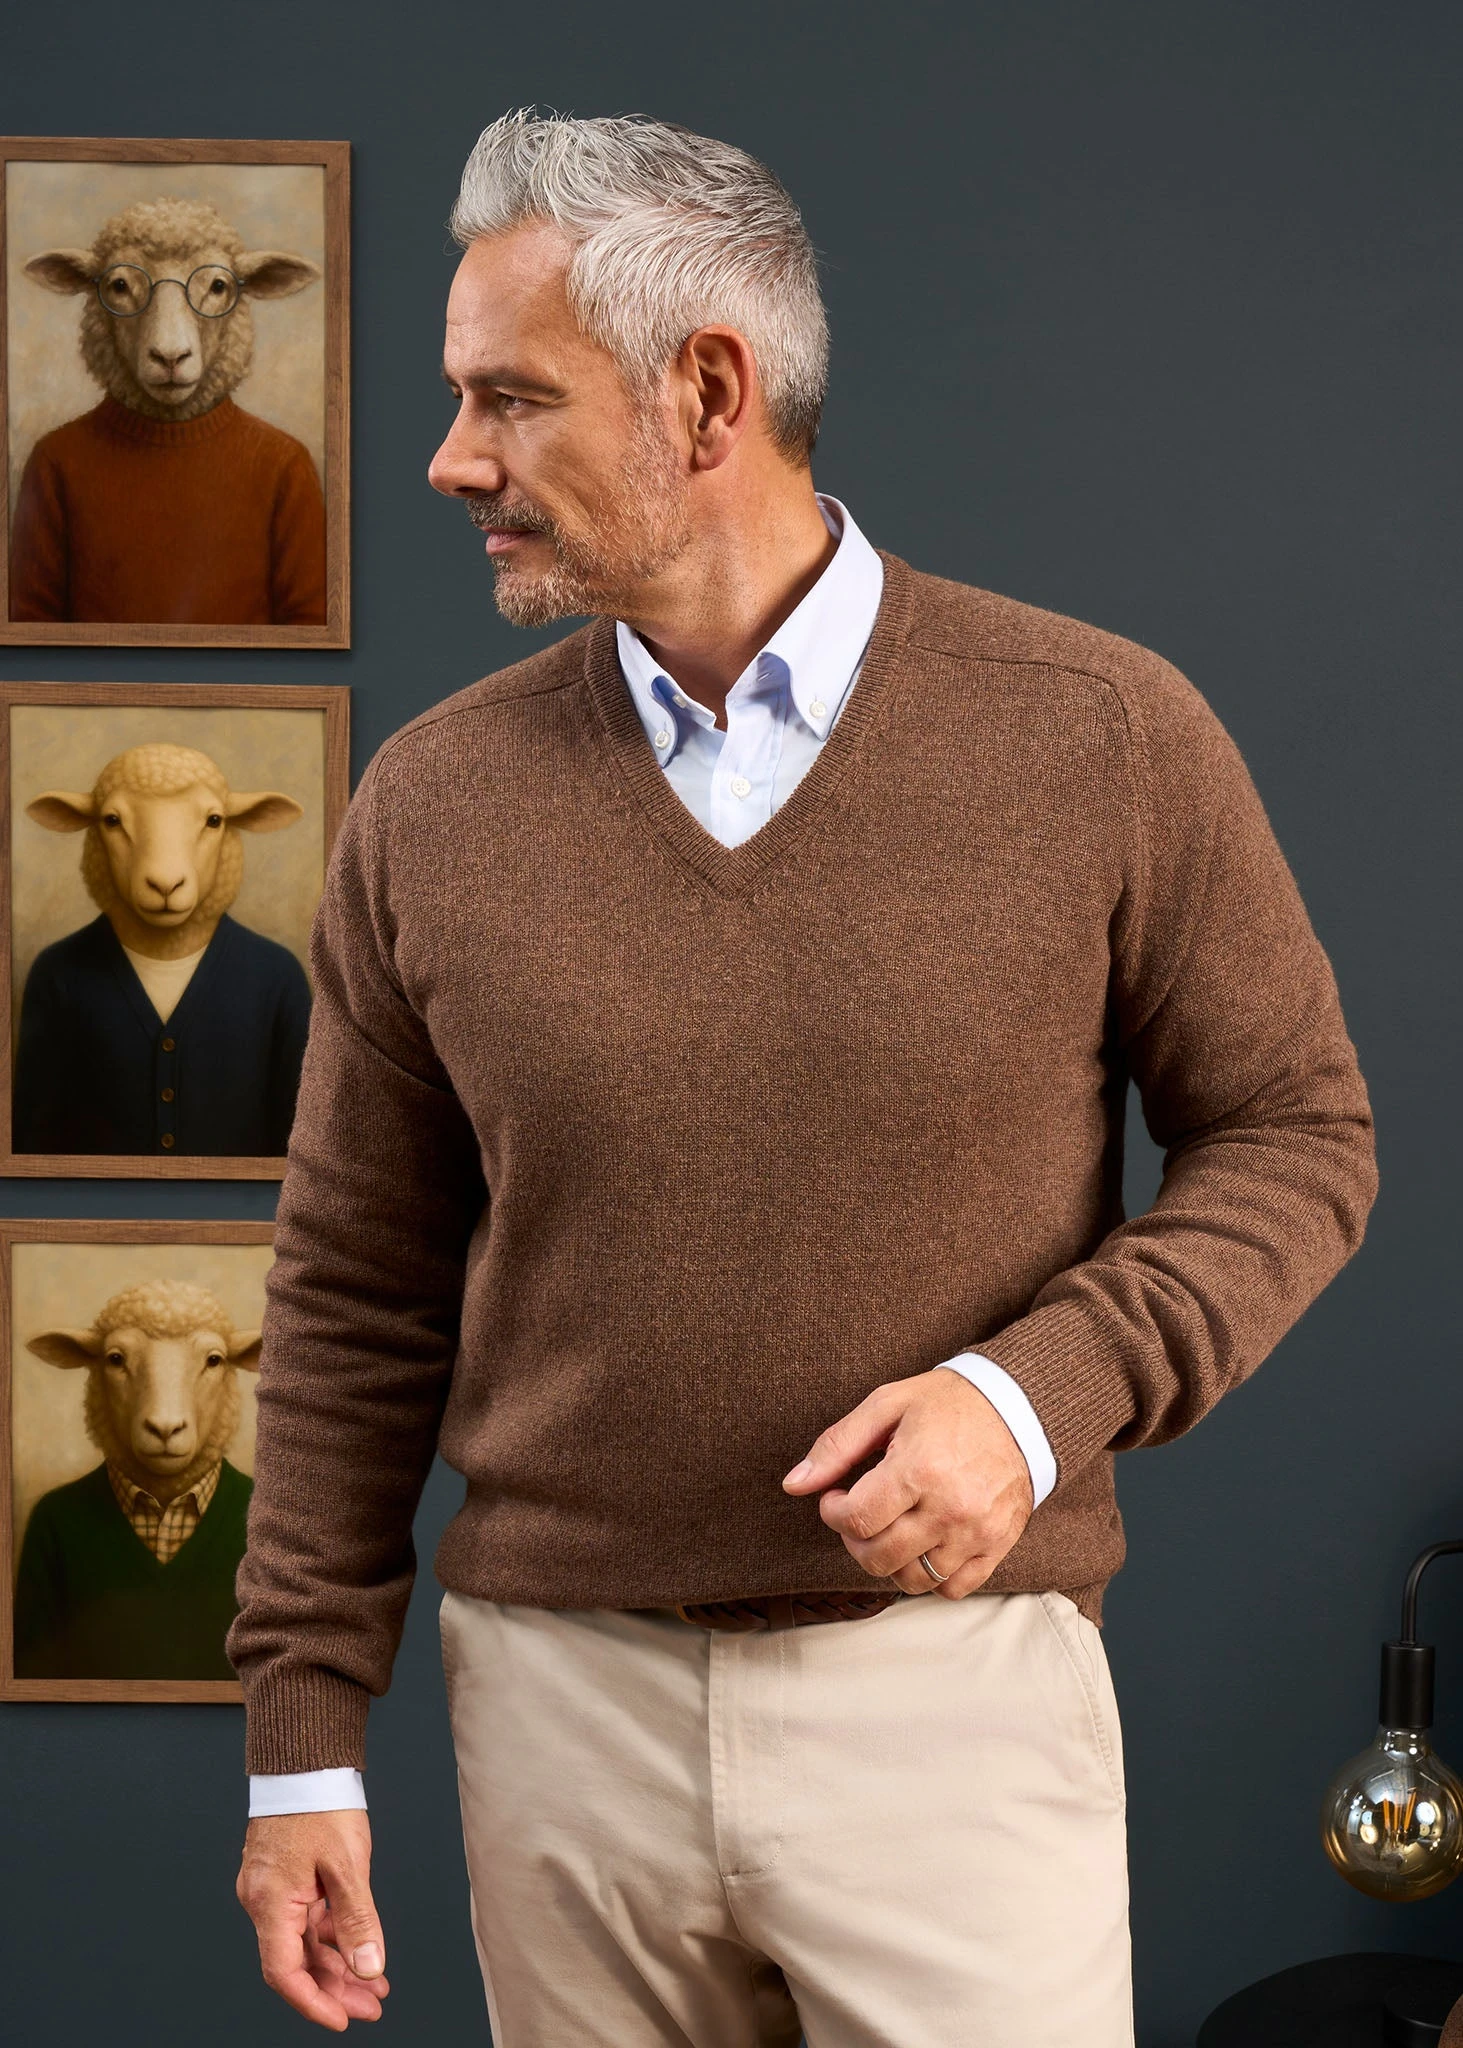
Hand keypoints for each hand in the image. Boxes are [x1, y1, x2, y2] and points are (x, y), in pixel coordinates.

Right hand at [236, 1809, 389, 2029]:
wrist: (305, 1759)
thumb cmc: (322, 1802)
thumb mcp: (348, 1864)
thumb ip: (357, 1920)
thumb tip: (369, 1967)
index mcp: (271, 1902)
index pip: (285, 1972)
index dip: (314, 2002)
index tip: (344, 2019)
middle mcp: (263, 1901)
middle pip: (296, 1962)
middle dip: (334, 1989)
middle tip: (371, 2006)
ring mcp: (272, 1890)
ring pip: (303, 1943)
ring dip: (337, 1965)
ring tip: (374, 1984)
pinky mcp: (283, 1878)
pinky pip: (305, 1921)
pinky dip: (331, 1938)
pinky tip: (357, 1949)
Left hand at [781, 1369, 1035, 1596]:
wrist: (1019, 1408)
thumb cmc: (948, 1403)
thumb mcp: (887, 1405)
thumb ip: (837, 1446)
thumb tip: (794, 1484)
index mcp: (918, 1470)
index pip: (855, 1521)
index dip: (832, 1513)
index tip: (836, 1497)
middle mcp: (949, 1508)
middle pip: (879, 1557)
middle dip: (854, 1540)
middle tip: (859, 1515)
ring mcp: (976, 1532)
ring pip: (913, 1580)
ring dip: (889, 1561)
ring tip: (890, 1529)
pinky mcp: (998, 1545)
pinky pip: (953, 1588)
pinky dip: (931, 1577)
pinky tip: (923, 1545)